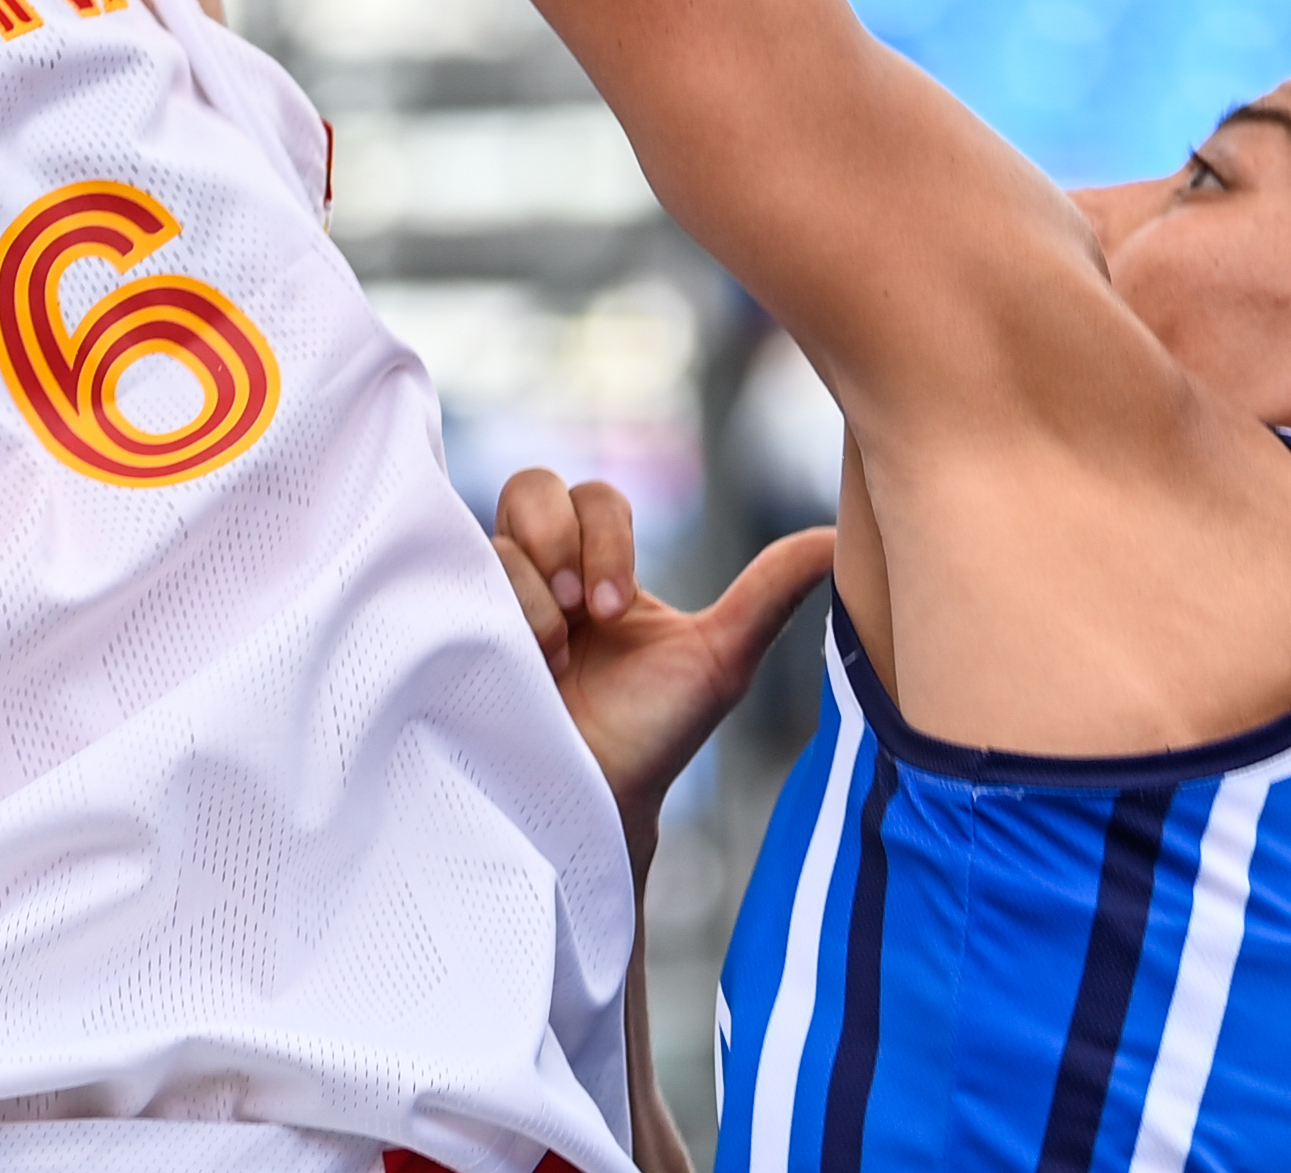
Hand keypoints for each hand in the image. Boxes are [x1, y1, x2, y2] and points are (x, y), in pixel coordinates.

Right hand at [493, 468, 835, 863]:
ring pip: (493, 539)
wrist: (603, 802)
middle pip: (532, 487)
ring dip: (532, 596)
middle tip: (586, 613)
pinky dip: (493, 616)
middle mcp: (543, 575)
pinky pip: (453, 580)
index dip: (606, 536)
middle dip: (562, 541)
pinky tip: (517, 670)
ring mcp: (496, 602)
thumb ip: (771, 590)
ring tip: (553, 662)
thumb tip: (838, 533)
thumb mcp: (721, 656)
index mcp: (598, 570)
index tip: (619, 609)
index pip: (592, 496)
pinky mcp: (460, 633)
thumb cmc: (657, 734)